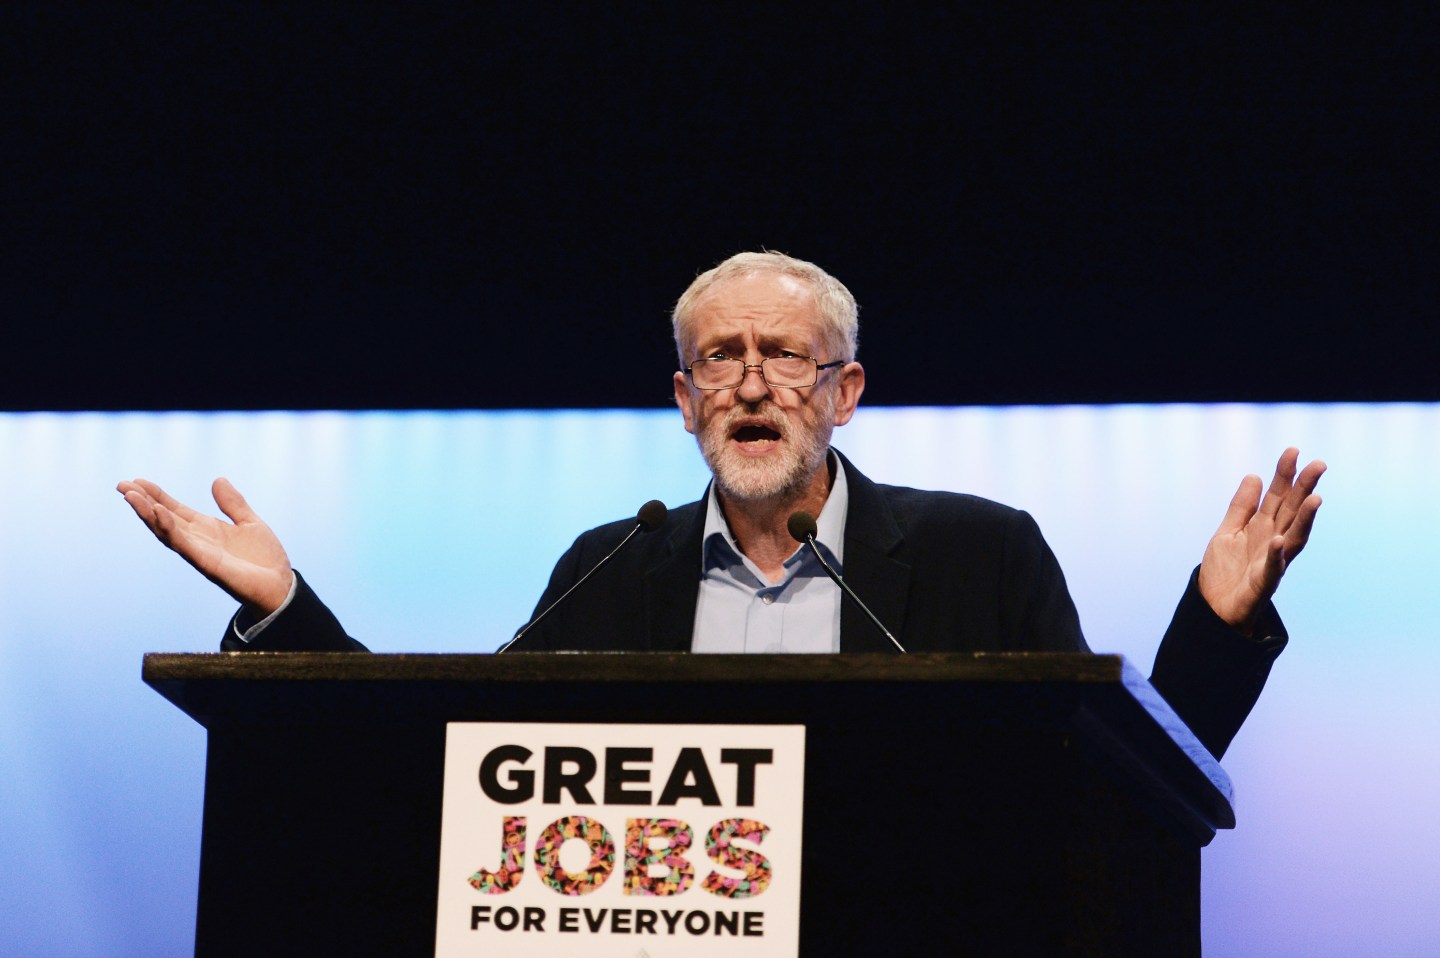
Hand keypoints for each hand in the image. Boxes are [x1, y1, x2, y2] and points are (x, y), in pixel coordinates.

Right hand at [117, 477, 293, 616]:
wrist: (281, 586)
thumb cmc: (264, 559)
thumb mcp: (250, 523)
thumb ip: (233, 503)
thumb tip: (218, 480)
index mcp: (206, 530)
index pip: (174, 510)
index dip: (156, 496)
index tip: (137, 481)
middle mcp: (197, 541)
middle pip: (163, 519)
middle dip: (143, 503)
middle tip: (122, 485)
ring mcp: (200, 553)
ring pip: (166, 532)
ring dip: (148, 514)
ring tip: (131, 495)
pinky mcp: (208, 564)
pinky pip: (185, 545)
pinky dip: (171, 529)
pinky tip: (159, 513)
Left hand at [1198, 448, 1325, 634]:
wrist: (1213, 609)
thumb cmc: (1225, 573)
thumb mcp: (1228, 532)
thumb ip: (1241, 507)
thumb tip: (1254, 475)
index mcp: (1263, 529)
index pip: (1277, 498)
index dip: (1284, 475)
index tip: (1293, 450)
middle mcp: (1272, 543)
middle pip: (1291, 513)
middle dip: (1304, 489)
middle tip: (1319, 464)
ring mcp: (1270, 564)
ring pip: (1292, 539)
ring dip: (1304, 520)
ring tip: (1315, 498)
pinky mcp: (1261, 585)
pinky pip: (1270, 570)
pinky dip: (1275, 556)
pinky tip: (1277, 540)